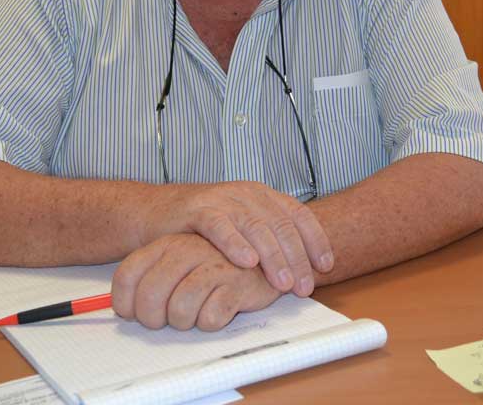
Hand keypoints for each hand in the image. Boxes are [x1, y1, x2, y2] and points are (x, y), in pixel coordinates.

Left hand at [112, 233, 281, 330]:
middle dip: (154, 319)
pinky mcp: (238, 284)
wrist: (261, 255)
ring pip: (180, 311)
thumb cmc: (212, 265)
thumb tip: (121, 309)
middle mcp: (187, 250)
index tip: (134, 314)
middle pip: (150, 298)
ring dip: (185, 321)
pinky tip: (218, 308)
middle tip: (166, 319)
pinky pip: (210, 318)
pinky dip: (210, 322)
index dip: (125, 304)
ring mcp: (213, 265)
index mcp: (166, 244)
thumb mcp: (175, 263)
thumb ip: (147, 279)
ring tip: (195, 312)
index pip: (127, 276)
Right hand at [150, 181, 332, 296]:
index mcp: (263, 196)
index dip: (315, 240)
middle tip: (303, 287)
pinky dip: (235, 243)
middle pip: (281, 224)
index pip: (298, 215)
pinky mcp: (197, 209)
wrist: (157, 212)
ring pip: (255, 226)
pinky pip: (220, 226)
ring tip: (282, 282)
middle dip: (296, 257)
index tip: (325, 266)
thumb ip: (269, 240)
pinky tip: (247, 261)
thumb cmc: (205, 229)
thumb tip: (304, 270)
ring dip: (272, 256)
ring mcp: (222, 200)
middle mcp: (247, 194)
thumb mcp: (244, 228)